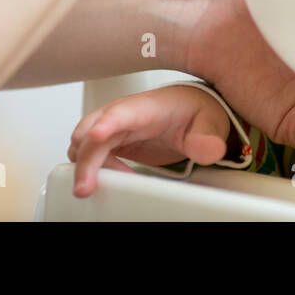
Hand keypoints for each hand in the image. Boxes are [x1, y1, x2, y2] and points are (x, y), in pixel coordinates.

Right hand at [67, 85, 231, 196]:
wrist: (192, 111)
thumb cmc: (196, 112)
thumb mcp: (210, 124)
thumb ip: (207, 138)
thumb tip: (208, 150)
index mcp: (148, 107)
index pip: (122, 112)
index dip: (107, 123)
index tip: (95, 136)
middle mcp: (124, 113)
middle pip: (92, 131)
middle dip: (85, 159)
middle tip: (87, 187)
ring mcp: (115, 126)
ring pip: (84, 143)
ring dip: (84, 166)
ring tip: (101, 185)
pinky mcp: (111, 140)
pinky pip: (87, 153)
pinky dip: (88, 168)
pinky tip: (106, 180)